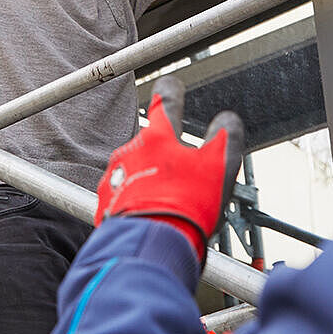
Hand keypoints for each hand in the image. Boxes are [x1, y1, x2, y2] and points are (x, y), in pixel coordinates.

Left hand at [96, 76, 245, 262]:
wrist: (149, 248)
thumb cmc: (186, 207)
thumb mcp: (219, 167)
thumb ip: (226, 137)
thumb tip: (227, 120)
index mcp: (158, 137)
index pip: (165, 101)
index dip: (171, 91)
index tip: (172, 85)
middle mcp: (130, 152)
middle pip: (149, 142)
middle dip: (164, 153)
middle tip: (183, 175)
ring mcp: (114, 177)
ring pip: (135, 169)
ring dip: (150, 179)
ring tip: (170, 203)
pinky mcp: (105, 203)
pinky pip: (123, 194)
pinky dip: (136, 200)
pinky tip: (152, 216)